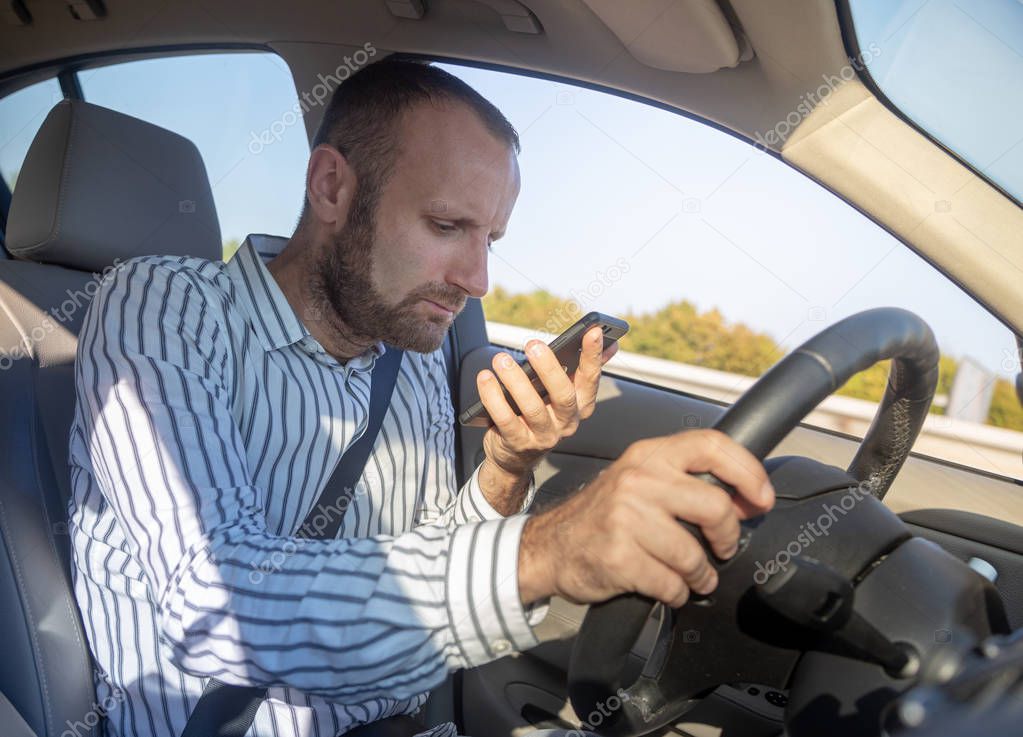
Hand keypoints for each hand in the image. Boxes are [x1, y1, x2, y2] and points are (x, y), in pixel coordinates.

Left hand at [477, 325, 617, 476]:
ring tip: (501, 360)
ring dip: (515, 380)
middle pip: (563, 395)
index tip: (594, 330)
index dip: (594, 355)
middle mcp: (566, 422)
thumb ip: (582, 370)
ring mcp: (543, 436)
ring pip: (532, 408)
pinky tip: (485, 378)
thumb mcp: (563, 394)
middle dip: (549, 368)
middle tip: (533, 344)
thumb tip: (611, 344)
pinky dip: (493, 397)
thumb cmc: (539, 415)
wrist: (516, 456)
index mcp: (581, 405)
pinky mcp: (518, 444)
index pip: (591, 378)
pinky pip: (505, 419)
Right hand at [517, 429, 774, 607]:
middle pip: (716, 507)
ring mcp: (626, 517)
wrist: (549, 547)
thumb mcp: (639, 478)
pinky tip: (668, 587)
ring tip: (693, 576)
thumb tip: (745, 496)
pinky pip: (671, 584)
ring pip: (695, 554)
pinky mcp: (618, 556)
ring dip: (702, 574)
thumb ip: (683, 478)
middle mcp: (638, 479)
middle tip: (723, 548)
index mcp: (649, 455)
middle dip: (728, 536)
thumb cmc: (602, 516)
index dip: (748, 472)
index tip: (761, 499)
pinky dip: (677, 593)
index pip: (712, 446)